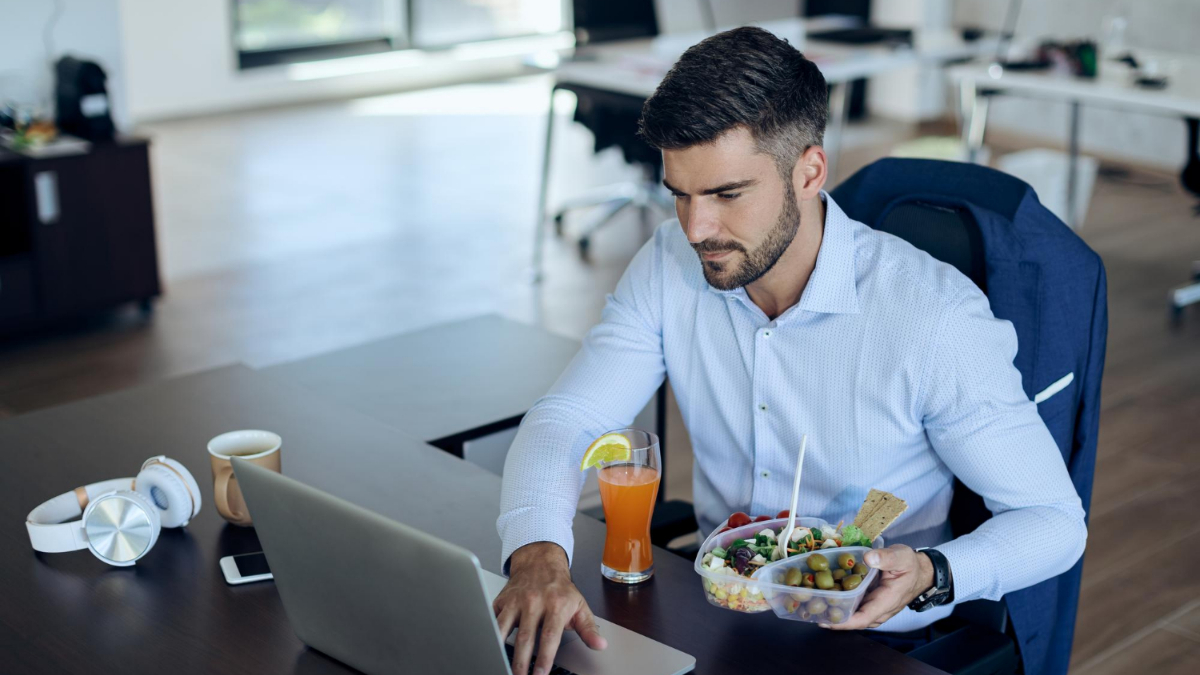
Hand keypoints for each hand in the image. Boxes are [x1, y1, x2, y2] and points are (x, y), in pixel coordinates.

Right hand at [494, 542, 607, 674]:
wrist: (540, 562)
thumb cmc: (560, 588)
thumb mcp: (579, 606)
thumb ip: (589, 628)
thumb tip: (600, 645)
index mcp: (556, 605)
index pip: (550, 637)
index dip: (545, 659)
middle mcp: (534, 602)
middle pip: (525, 638)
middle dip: (521, 662)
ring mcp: (516, 601)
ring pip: (504, 629)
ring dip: (501, 650)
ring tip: (500, 664)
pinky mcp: (502, 601)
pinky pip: (492, 619)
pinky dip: (489, 634)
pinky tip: (489, 646)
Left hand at [821, 545, 933, 630]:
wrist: (919, 571)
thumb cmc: (910, 565)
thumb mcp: (901, 556)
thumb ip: (886, 557)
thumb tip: (868, 558)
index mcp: (886, 601)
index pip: (863, 618)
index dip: (844, 622)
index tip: (826, 620)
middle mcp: (879, 609)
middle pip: (854, 620)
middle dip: (832, 618)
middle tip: (809, 610)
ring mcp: (874, 607)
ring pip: (852, 615)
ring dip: (834, 612)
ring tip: (812, 605)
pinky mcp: (869, 602)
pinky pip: (854, 607)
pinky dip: (840, 603)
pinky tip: (824, 596)